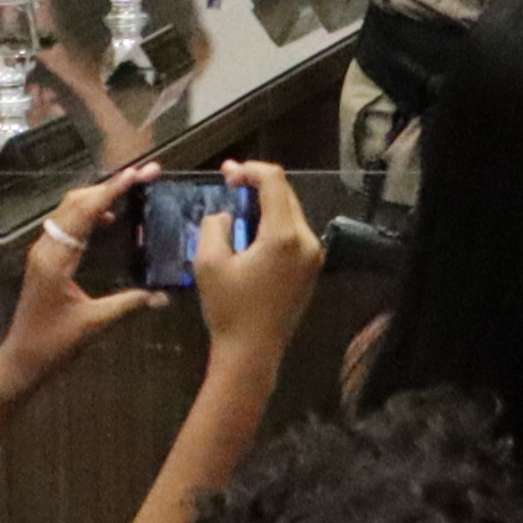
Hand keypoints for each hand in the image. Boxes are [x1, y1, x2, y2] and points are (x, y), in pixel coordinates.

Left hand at [0, 175, 164, 385]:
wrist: (21, 358)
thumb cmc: (54, 343)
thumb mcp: (95, 324)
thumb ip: (129, 304)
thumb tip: (164, 296)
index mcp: (56, 259)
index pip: (85, 212)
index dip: (112, 190)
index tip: (138, 173)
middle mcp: (46, 248)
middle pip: (75, 201)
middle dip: (109, 184)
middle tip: (144, 175)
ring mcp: (43, 251)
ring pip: (70, 209)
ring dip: (99, 195)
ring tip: (130, 189)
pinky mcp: (45, 257)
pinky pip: (67, 223)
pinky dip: (89, 211)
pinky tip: (108, 219)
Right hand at [191, 162, 324, 363]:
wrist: (253, 352)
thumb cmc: (229, 309)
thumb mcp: (208, 263)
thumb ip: (214, 227)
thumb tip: (226, 215)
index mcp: (285, 236)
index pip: (275, 183)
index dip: (251, 170)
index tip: (228, 173)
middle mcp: (307, 240)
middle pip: (286, 196)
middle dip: (257, 184)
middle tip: (229, 180)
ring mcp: (314, 255)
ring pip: (291, 214)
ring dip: (266, 205)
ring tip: (237, 203)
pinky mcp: (312, 268)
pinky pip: (294, 234)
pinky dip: (274, 224)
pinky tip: (252, 230)